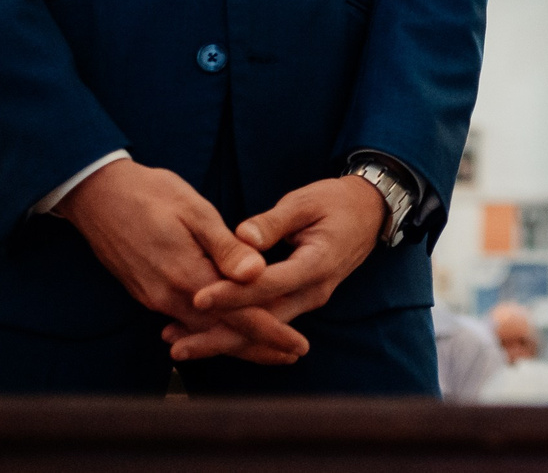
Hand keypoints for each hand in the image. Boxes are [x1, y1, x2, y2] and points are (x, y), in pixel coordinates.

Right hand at [58, 159, 295, 354]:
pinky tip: (222, 329)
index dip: (271, 333)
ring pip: (201, 330)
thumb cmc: (149, 193)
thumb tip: (258, 273)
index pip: (238, 316)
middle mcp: (168, 296)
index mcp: (187, 275)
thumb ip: (226, 247)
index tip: (298, 345)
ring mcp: (154, 297)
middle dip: (258, 346)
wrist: (96, 193)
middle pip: (221, 333)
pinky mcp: (145, 292)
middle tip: (292, 354)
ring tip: (266, 346)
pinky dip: (208, 329)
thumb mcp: (194, 211)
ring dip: (234, 340)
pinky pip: (183, 320)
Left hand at [171, 175, 387, 363]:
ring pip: (262, 329)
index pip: (268, 285)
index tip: (198, 298)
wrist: (370, 214)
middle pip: (262, 322)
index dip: (233, 294)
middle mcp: (313, 292)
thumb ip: (273, 222)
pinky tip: (206, 332)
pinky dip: (237, 329)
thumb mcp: (305, 202)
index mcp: (316, 265)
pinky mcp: (300, 301)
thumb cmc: (336, 202)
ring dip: (223, 339)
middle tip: (177, 344)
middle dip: (219, 336)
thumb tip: (241, 236)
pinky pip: (267, 321)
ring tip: (180, 345)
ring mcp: (308, 300)